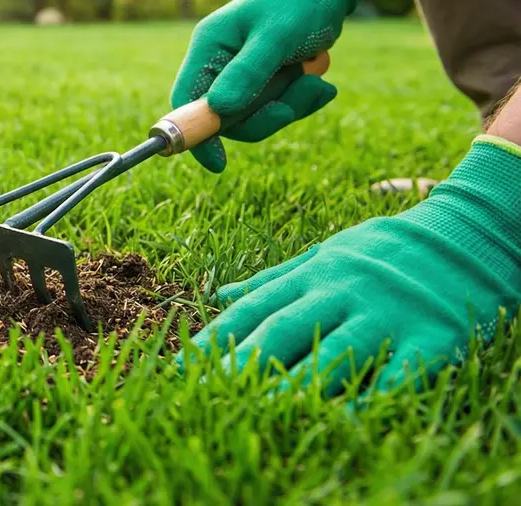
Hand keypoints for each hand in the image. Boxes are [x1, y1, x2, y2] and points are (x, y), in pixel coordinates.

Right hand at [172, 0, 378, 172]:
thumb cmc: (301, 2)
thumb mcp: (276, 37)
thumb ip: (247, 73)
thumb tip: (219, 111)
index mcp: (209, 47)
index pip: (185, 99)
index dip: (196, 133)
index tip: (218, 162)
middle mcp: (219, 62)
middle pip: (225, 117)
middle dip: (265, 115)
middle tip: (299, 99)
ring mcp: (241, 73)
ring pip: (255, 116)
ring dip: (290, 105)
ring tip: (315, 79)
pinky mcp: (264, 80)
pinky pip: (276, 108)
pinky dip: (300, 100)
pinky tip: (317, 80)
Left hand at [181, 137, 520, 394]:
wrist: (470, 233)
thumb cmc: (388, 250)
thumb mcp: (327, 252)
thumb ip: (274, 277)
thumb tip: (220, 294)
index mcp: (316, 273)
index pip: (255, 306)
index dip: (217, 336)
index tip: (184, 364)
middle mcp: (344, 291)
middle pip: (284, 331)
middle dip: (242, 364)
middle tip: (206, 394)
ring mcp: (388, 314)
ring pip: (333, 355)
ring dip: (295, 388)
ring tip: (257, 412)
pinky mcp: (431, 338)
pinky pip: (396, 374)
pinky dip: (370, 399)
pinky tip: (341, 421)